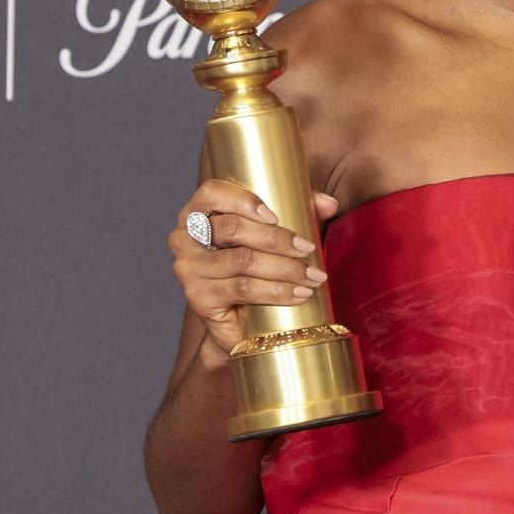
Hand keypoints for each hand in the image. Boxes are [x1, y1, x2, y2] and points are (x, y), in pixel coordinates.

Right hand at [167, 180, 338, 364]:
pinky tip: (299, 294)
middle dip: (277, 239)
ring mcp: (188, 269)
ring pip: (242, 261)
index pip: (212, 192)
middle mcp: (184, 238)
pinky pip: (242, 289)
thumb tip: (329, 203)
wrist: (243, 321)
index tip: (276, 216)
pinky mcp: (198, 298)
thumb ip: (302, 211)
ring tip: (314, 276)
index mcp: (198, 212)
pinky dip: (276, 291)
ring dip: (285, 268)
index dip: (244, 200)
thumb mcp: (280, 234)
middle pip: (232, 228)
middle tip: (309, 249)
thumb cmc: (260, 266)